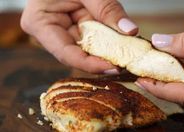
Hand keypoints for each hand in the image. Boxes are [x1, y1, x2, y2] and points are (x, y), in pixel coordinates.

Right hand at [21, 0, 137, 73]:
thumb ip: (107, 9)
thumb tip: (130, 31)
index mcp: (41, 22)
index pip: (66, 54)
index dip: (90, 64)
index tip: (114, 67)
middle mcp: (51, 32)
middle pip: (79, 54)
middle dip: (103, 60)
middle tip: (126, 63)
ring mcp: (65, 30)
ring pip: (88, 49)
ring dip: (108, 53)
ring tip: (127, 55)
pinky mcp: (77, 28)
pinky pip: (93, 39)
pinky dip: (108, 42)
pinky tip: (122, 45)